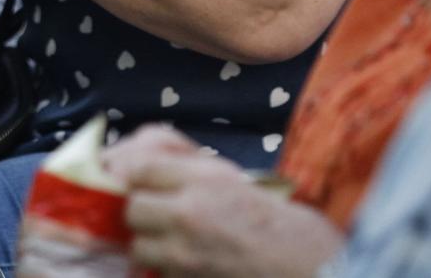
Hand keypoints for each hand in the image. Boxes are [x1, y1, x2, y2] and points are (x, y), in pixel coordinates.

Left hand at [111, 130, 341, 277]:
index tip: (134, 183)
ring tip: (171, 242)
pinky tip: (185, 261)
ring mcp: (187, 254)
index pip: (140, 169)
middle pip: (133, 209)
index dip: (132, 176)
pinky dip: (165, 268)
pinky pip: (157, 273)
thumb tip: (131, 164)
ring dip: (149, 244)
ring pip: (139, 247)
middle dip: (141, 213)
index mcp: (205, 178)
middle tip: (157, 215)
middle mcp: (192, 213)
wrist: (300, 261)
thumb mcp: (226, 174)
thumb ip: (181, 163)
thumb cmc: (265, 215)